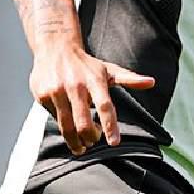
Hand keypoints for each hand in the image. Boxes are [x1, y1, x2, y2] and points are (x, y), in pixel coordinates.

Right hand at [30, 46, 154, 154]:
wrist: (54, 47)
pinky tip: (66, 123)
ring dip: (75, 141)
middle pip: (83, 122)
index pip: (105, 106)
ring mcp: (57, 90)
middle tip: (93, 142)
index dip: (110, 126)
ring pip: (66, 126)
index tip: (114, 142)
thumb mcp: (107, 69)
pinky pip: (54, 118)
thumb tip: (151, 82)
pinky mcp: (42, 95)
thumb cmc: (85, 64)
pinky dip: (62, 125)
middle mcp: (76, 85)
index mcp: (95, 80)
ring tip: (80, 146)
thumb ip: (129, 79)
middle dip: (89, 138)